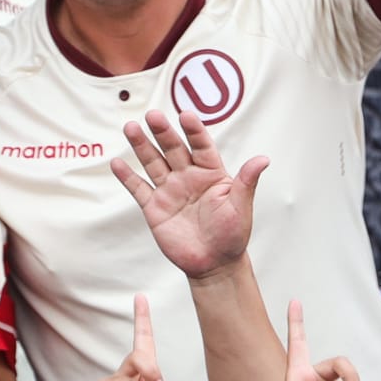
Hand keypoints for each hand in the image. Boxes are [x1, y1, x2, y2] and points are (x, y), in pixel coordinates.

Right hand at [110, 109, 268, 279]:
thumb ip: (246, 181)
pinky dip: (127, 176)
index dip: (194, 131)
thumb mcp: (241, 207)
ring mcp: (170, 190)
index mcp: (210, 173)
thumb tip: (264, 159)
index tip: (186, 116)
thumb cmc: (232, 235)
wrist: (214, 264)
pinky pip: (139, 188)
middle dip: (163, 132)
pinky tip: (117, 163)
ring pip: (153, 162)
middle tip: (153, 116)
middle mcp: (188, 177)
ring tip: (130, 127)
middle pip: (173, 149)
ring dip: (141, 145)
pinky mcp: (155, 207)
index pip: (201, 146)